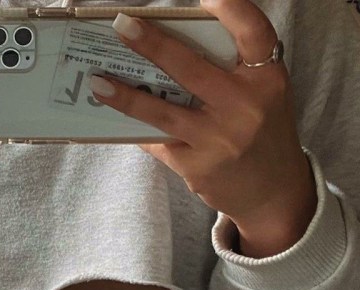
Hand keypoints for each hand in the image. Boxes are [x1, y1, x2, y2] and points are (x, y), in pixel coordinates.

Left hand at [90, 0, 316, 257]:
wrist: (272, 191)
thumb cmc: (262, 132)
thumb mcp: (262, 94)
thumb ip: (232, 71)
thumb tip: (169, 50)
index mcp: (266, 79)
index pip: (254, 33)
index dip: (232, 9)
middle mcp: (244, 108)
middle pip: (192, 69)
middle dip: (153, 45)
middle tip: (123, 26)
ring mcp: (217, 140)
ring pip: (163, 112)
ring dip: (125, 96)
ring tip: (97, 81)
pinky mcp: (196, 167)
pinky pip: (158, 142)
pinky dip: (138, 129)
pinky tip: (114, 119)